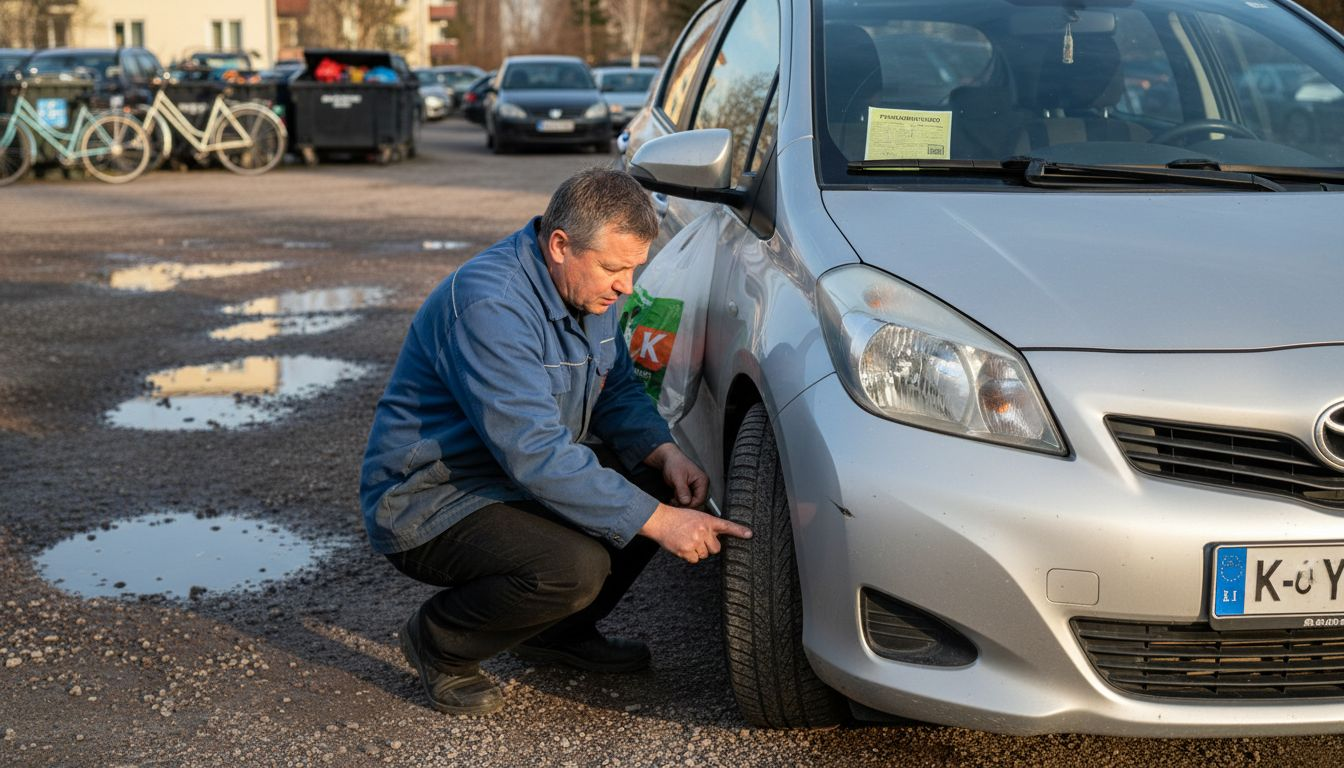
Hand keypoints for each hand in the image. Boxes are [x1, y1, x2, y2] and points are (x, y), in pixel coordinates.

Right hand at [638, 503, 752, 564]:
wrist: (660, 520)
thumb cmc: (677, 518)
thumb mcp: (696, 516)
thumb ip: (707, 526)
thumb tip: (715, 537)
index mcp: (707, 520)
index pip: (727, 526)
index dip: (739, 531)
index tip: (750, 534)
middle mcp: (703, 530)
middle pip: (716, 548)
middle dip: (708, 547)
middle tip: (697, 539)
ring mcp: (695, 541)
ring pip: (704, 555)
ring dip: (697, 551)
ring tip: (687, 540)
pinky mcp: (686, 551)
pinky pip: (694, 560)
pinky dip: (689, 556)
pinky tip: (682, 546)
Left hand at [643, 442, 708, 507]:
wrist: (668, 459)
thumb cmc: (674, 463)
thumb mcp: (677, 478)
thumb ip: (682, 490)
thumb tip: (686, 502)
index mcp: (702, 480)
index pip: (700, 499)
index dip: (690, 504)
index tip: (679, 504)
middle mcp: (701, 485)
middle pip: (697, 502)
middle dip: (685, 504)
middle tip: (674, 501)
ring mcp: (695, 488)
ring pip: (691, 502)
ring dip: (681, 503)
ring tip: (673, 498)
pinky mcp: (690, 490)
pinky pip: (687, 500)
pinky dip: (680, 501)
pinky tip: (674, 497)